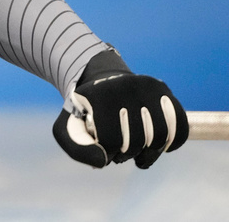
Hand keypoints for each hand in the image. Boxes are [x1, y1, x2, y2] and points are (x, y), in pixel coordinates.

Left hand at [53, 48, 187, 168]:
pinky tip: (160, 147)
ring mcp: (146, 86)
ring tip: (138, 154)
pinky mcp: (164, 91)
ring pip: (160, 135)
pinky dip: (172, 143)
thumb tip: (102, 162)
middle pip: (137, 139)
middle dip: (128, 153)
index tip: (104, 150)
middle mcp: (123, 85)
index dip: (108, 153)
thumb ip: (77, 148)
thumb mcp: (68, 129)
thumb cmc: (86, 113)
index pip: (111, 139)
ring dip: (150, 153)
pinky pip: (179, 126)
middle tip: (121, 152)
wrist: (102, 85)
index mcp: (97, 95)